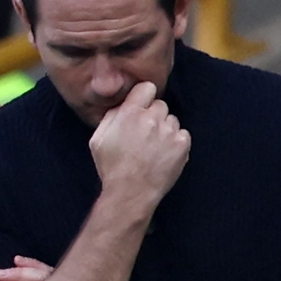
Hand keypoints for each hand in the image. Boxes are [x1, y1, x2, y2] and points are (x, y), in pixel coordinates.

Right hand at [89, 82, 190, 205]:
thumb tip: (123, 105)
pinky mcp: (182, 144)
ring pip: (172, 120)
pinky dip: (176, 142)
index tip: (142, 108)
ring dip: (165, 130)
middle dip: (154, 116)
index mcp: (130, 113)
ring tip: (155, 148)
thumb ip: (111, 117)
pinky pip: (183, 134)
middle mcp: (151, 118)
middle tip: (146, 135)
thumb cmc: (112, 168)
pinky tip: (165, 154)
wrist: (131, 193)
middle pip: (160, 105)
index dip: (144, 97)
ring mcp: (169, 131)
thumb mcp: (98, 139)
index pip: (147, 88)